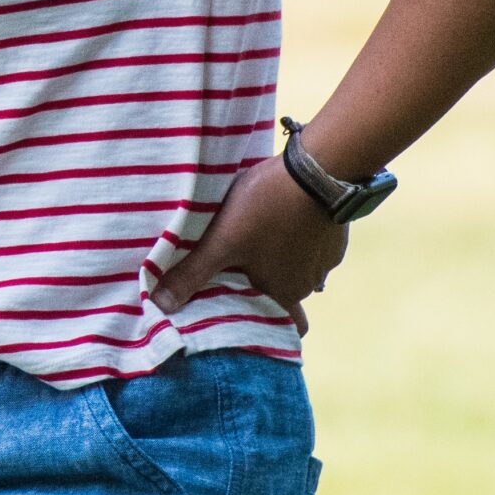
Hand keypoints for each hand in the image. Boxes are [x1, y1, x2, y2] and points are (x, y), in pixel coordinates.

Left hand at [152, 152, 348, 335]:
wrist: (319, 169)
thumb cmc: (267, 209)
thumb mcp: (222, 240)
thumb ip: (192, 273)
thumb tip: (160, 306)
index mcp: (284, 293)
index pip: (282, 326)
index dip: (264, 324)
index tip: (244, 315)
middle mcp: (310, 284)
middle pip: (286, 296)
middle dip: (266, 287)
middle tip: (243, 273)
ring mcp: (326, 259)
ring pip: (300, 270)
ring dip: (282, 261)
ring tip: (259, 242)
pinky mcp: (335, 233)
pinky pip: (313, 245)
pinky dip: (298, 238)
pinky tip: (282, 221)